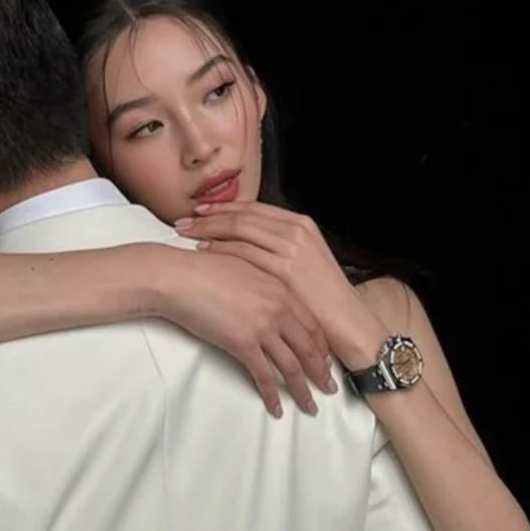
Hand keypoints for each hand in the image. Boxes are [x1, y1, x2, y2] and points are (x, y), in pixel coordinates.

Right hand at [155, 246, 337, 416]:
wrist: (179, 276)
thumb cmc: (202, 270)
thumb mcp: (243, 271)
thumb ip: (261, 288)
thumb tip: (261, 303)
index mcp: (281, 289)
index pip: (312, 323)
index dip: (321, 346)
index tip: (325, 361)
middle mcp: (278, 308)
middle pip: (309, 347)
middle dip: (321, 372)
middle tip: (328, 388)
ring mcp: (262, 326)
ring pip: (291, 366)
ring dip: (302, 390)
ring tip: (309, 406)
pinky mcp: (243, 343)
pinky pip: (263, 375)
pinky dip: (271, 394)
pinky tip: (276, 408)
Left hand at [175, 202, 387, 368]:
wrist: (346, 322)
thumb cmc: (321, 300)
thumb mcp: (303, 264)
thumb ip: (278, 249)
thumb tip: (247, 244)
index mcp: (300, 225)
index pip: (253, 208)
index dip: (223, 208)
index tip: (200, 211)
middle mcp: (295, 230)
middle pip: (241, 215)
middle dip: (209, 216)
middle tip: (182, 221)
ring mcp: (290, 248)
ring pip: (239, 230)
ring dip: (208, 229)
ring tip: (185, 233)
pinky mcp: (284, 269)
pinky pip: (243, 252)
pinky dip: (220, 249)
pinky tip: (202, 251)